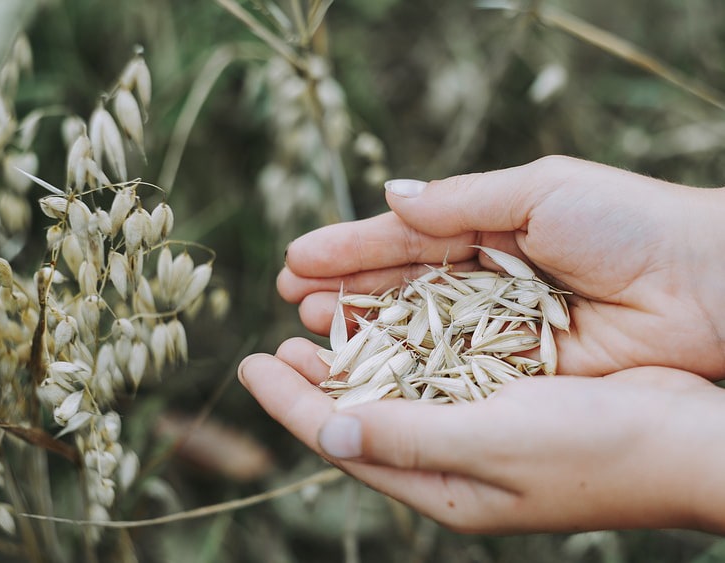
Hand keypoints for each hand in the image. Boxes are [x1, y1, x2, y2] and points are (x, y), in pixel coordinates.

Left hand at [239, 338, 724, 533]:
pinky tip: (388, 320)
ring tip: (313, 326)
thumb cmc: (598, 449)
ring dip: (352, 357)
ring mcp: (477, 430)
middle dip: (311, 381)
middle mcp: (451, 460)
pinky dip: (402, 345)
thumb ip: (409, 437)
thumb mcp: (494, 444)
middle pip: (360, 415)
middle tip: (272, 344)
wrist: (688, 438)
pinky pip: (434, 371)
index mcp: (441, 484)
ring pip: (393, 390)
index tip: (248, 365)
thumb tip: (331, 426)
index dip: (290, 403)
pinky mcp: (505, 398)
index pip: (343, 439)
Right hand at [278, 156, 724, 377]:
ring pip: (414, 332)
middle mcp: (485, 282)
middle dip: (345, 290)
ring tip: (310, 329)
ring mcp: (496, 330)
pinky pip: (448, 370)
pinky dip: (406, 369)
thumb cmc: (626, 223)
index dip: (351, 248)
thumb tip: (391, 197)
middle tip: (290, 298)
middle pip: (400, 288)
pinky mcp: (514, 373)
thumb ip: (460, 201)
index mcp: (489, 229)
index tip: (296, 258)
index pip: (405, 240)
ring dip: (362, 330)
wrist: (704, 287)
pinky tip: (363, 366)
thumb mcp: (539, 191)